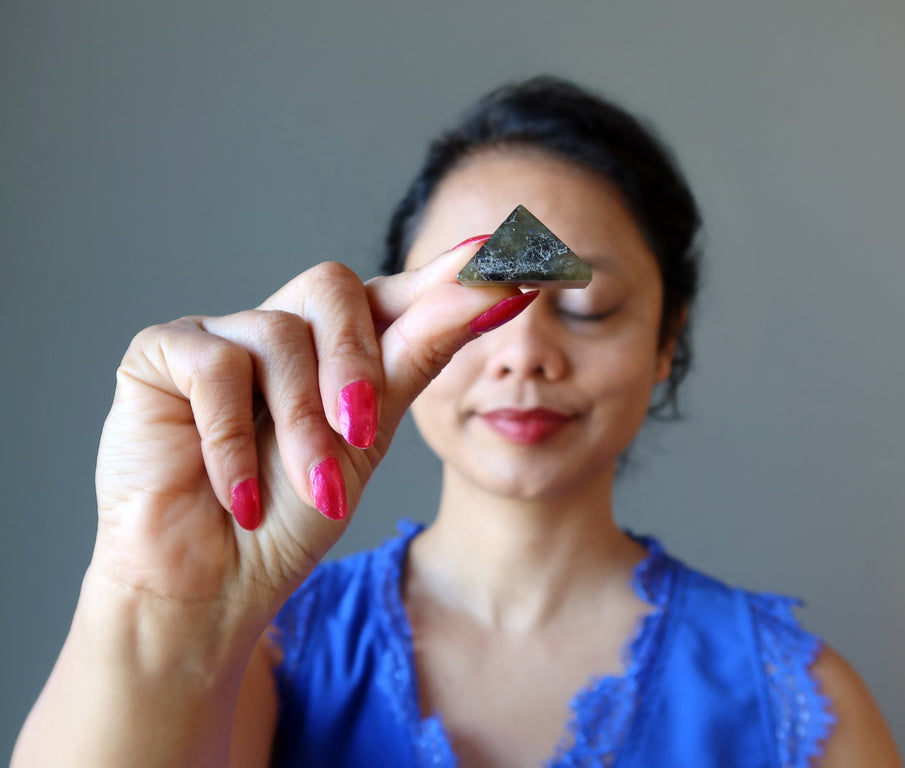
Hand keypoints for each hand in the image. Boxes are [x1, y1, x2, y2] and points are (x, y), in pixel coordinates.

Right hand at [89, 241, 529, 649]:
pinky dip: (232, 438)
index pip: (392, 294)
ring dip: (301, 427)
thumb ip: (418, 353)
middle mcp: (282, 331)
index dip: (446, 275)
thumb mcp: (369, 436)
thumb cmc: (290, 517)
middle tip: (361, 429)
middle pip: (333, 287)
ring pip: (279, 334)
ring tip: (305, 490)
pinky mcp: (162, 355)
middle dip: (355, 364)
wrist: (212, 586)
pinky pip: (214, 365)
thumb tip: (492, 281)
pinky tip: (238, 495)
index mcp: (337, 349)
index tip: (509, 257)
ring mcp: (221, 338)